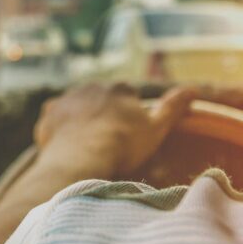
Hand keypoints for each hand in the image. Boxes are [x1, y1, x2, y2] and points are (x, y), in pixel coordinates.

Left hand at [34, 83, 196, 178]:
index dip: (128, 117)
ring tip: (86, 148)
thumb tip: (193, 89)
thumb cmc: (124, 145)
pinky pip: (55, 119)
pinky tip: (66, 147)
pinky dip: (60, 130)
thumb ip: (173, 107)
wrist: (83, 156)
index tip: (128, 137)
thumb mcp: (157, 128)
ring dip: (81, 122)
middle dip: (104, 116)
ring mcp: (69, 99)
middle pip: (101, 101)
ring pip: (78, 108)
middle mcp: (93, 86)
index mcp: (120, 88)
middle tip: (107, 144)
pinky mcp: (49, 114)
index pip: (127, 98)